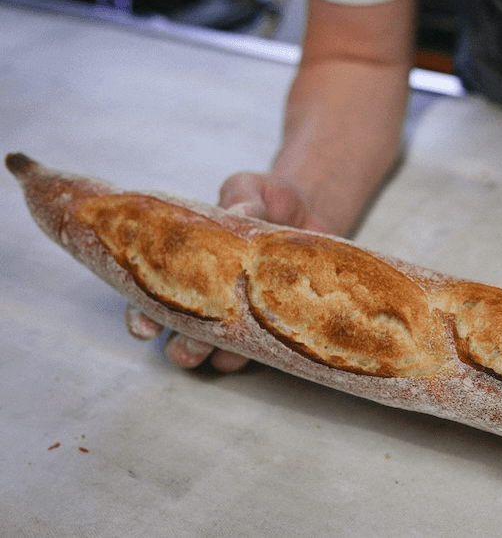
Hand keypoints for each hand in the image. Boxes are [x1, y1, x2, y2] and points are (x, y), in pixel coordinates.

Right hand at [123, 172, 329, 371]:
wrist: (315, 209)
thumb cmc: (270, 199)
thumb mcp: (251, 190)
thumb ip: (241, 199)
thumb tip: (238, 210)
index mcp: (189, 265)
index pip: (153, 297)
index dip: (142, 316)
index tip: (143, 329)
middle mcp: (212, 298)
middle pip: (184, 334)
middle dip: (183, 345)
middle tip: (190, 347)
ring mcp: (244, 316)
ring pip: (221, 351)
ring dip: (219, 356)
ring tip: (224, 355)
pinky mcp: (278, 324)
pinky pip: (266, 350)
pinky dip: (264, 354)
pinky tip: (270, 351)